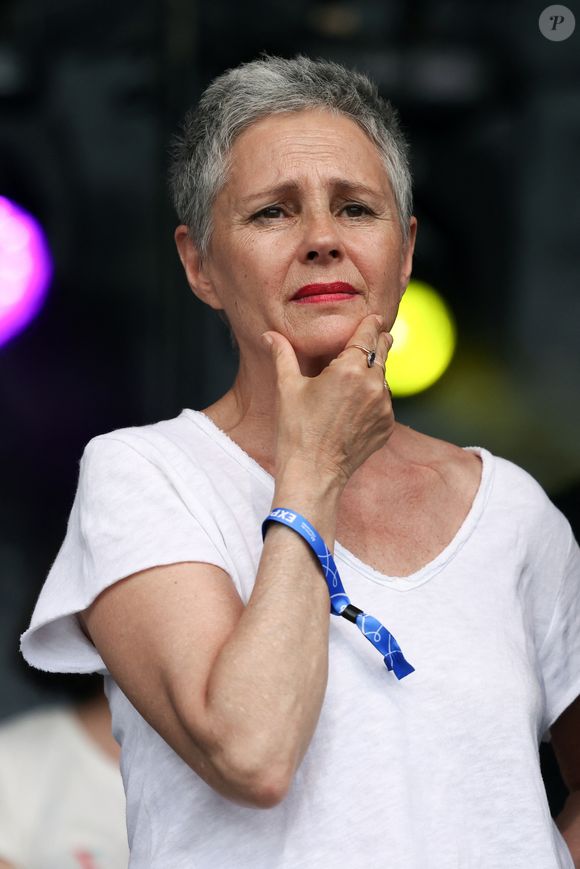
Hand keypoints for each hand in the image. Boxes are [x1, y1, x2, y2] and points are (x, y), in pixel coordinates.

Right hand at [263, 314, 393, 488]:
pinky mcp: (387, 425)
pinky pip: (383, 403)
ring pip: (383, 379)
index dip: (371, 323)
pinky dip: (373, 400)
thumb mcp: (287, 388)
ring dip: (372, 375)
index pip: (368, 334)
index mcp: (349, 369)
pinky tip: (353, 408)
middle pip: (382, 352)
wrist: (314, 474)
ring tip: (353, 382)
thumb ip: (282, 355)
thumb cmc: (296, 431)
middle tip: (373, 337)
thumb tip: (269, 334)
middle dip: (377, 343)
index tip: (374, 317)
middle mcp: (373, 385)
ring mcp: (384, 407)